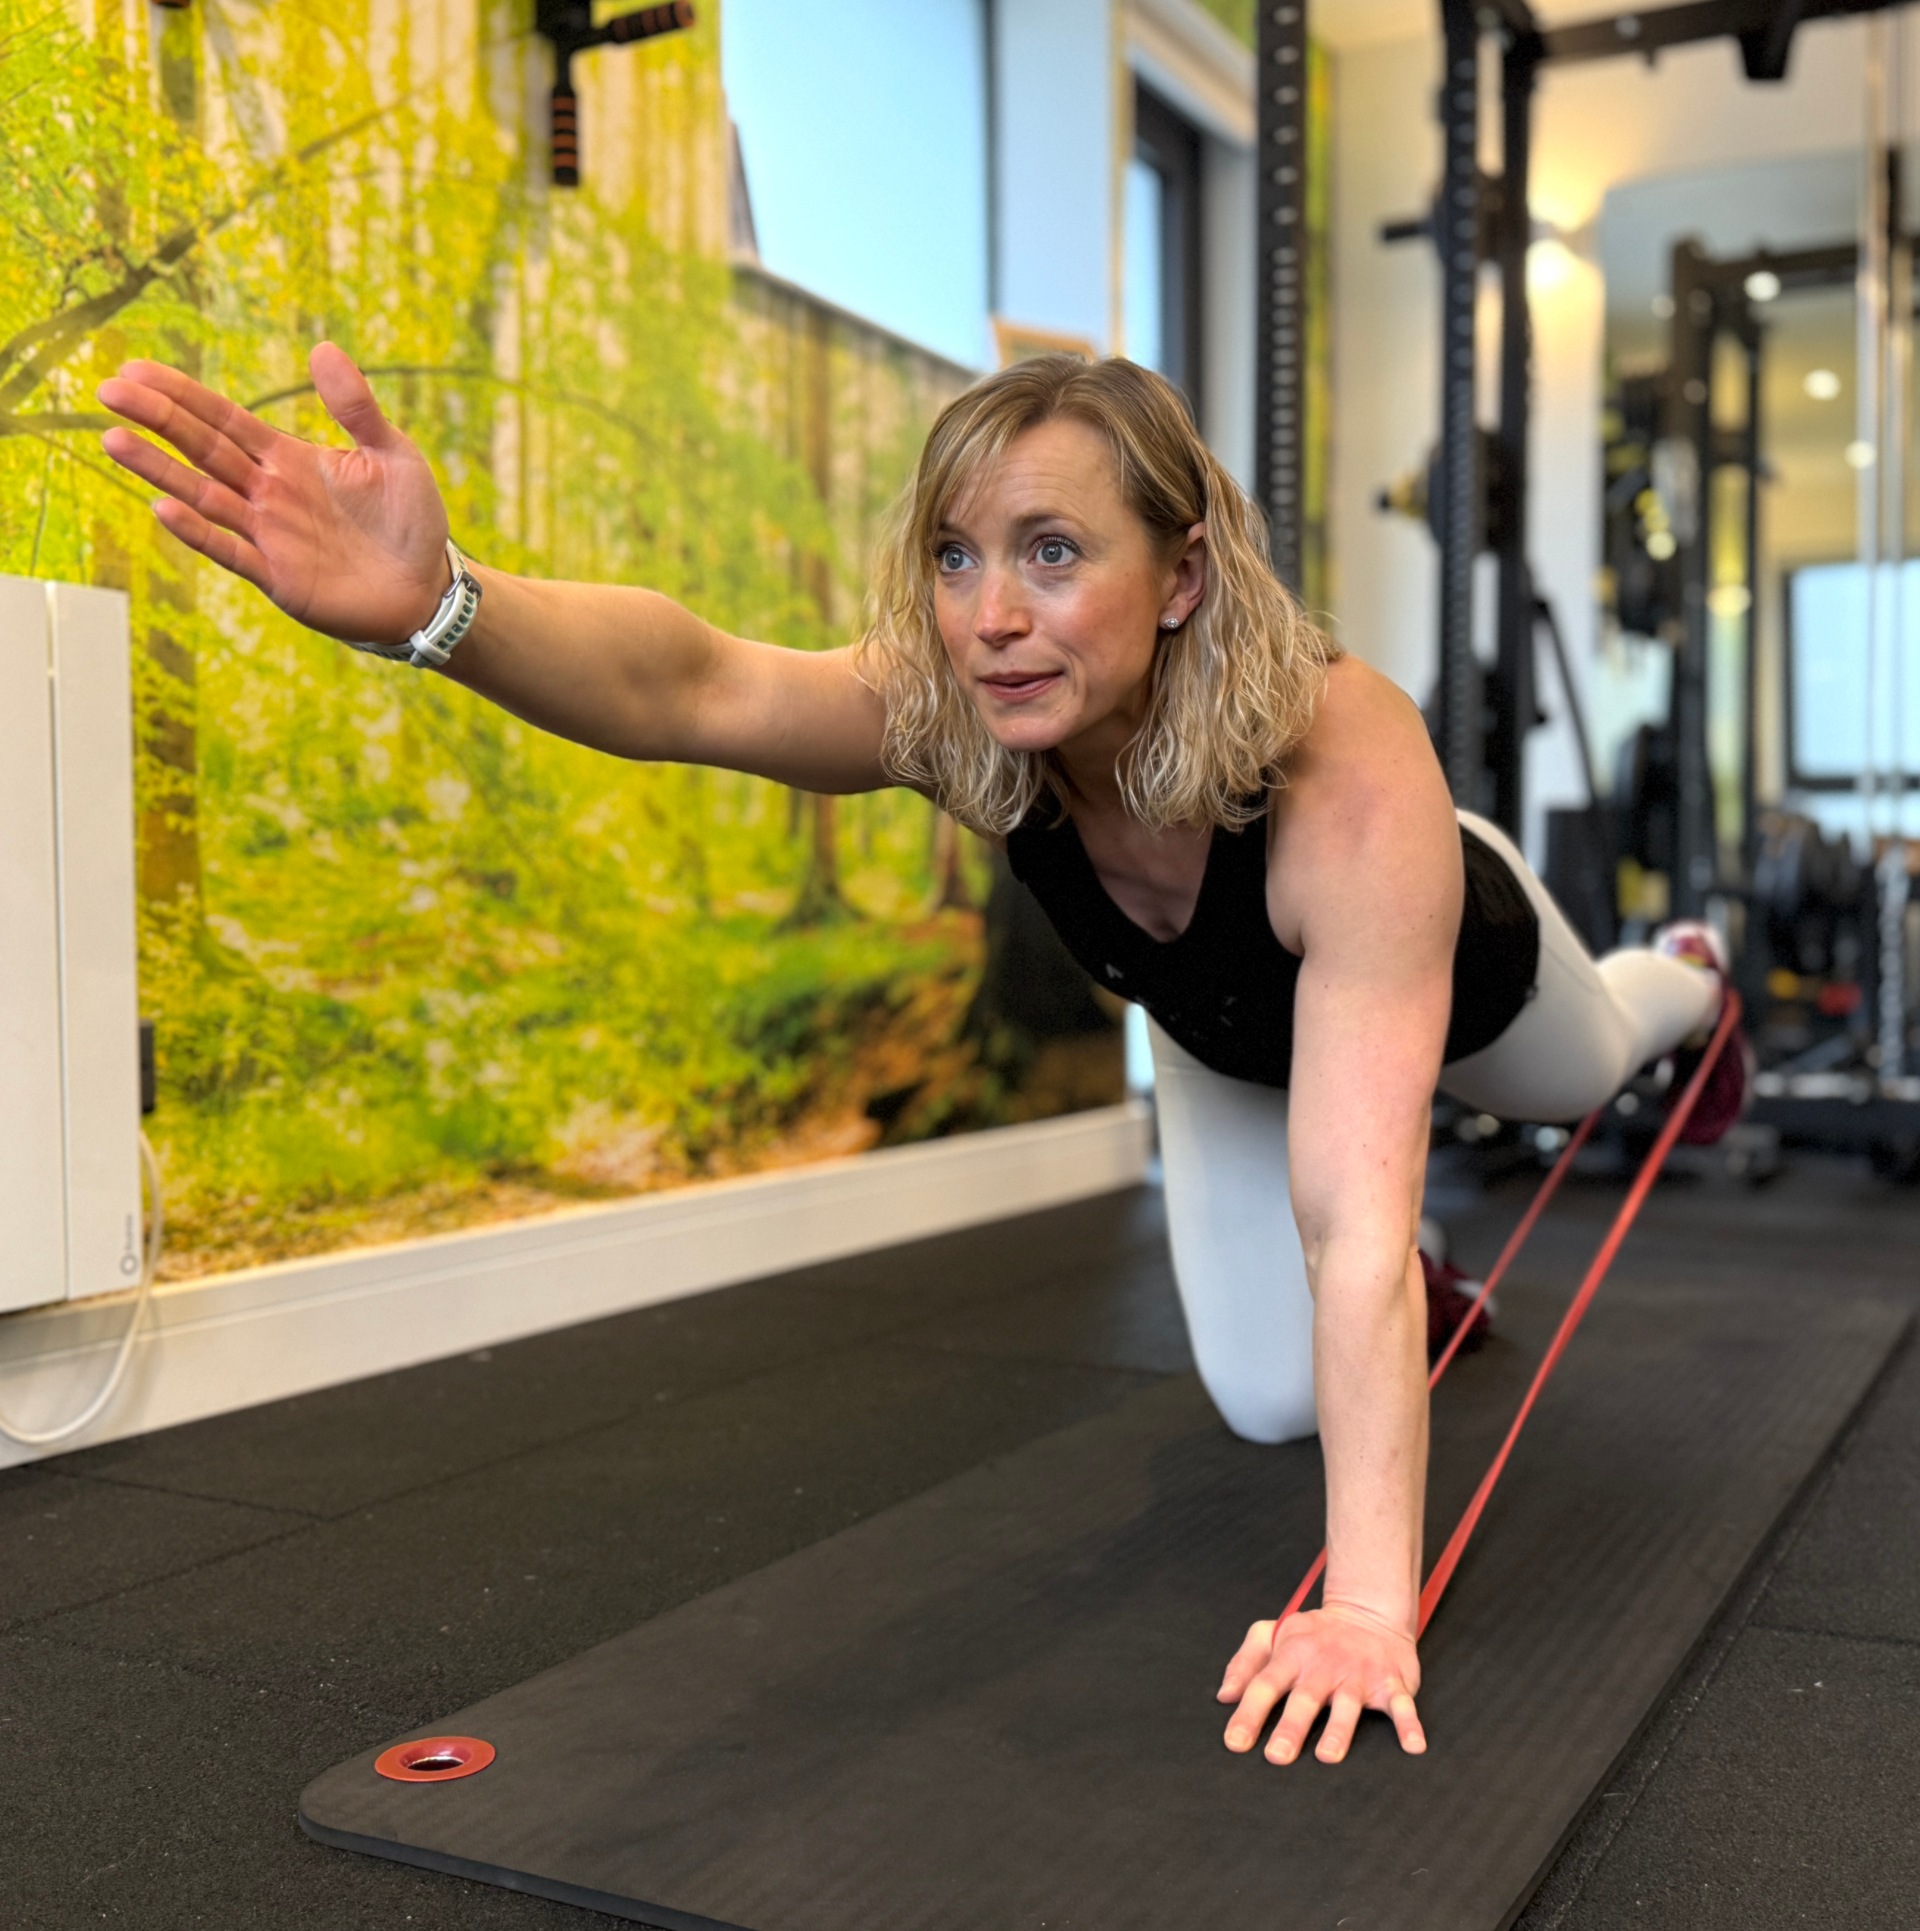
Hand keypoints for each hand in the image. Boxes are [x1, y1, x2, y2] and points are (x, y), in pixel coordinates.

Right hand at [98, 343, 450, 646]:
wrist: (428, 589)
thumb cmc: (411, 521)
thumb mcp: (394, 454)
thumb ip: (357, 408)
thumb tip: (323, 348)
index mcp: (288, 458)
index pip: (224, 419)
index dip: (182, 395)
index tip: (136, 368)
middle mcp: (267, 493)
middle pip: (202, 449)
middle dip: (157, 419)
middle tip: (109, 389)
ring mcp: (268, 536)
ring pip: (203, 496)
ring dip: (159, 470)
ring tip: (113, 438)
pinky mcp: (278, 577)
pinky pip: (231, 552)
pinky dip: (199, 533)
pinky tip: (164, 507)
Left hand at [1217, 1601, 1424, 1764]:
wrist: (1368, 1611)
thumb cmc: (1314, 1634)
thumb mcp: (1273, 1634)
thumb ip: (1246, 1662)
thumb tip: (1224, 1696)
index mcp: (1292, 1656)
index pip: (1265, 1684)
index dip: (1248, 1713)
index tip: (1235, 1743)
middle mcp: (1324, 1667)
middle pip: (1304, 1699)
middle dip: (1290, 1727)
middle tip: (1277, 1757)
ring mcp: (1359, 1675)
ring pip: (1348, 1705)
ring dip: (1338, 1730)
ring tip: (1328, 1755)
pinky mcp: (1392, 1683)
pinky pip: (1403, 1705)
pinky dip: (1409, 1725)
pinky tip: (1413, 1747)